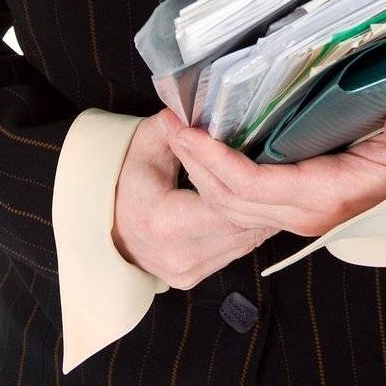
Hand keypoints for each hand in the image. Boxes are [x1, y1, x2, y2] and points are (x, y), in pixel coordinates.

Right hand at [111, 108, 278, 289]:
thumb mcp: (146, 143)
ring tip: (272, 183)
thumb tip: (193, 108)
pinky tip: (255, 204)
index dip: (243, 177)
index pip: (224, 201)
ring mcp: (187, 271)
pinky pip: (235, 251)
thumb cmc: (127, 181)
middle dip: (262, 197)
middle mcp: (179, 255)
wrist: (105, 225)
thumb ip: (172, 126)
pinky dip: (247, 227)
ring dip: (261, 213)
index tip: (260, 155)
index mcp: (165, 223)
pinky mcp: (194, 278)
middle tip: (281, 169)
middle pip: (242, 225)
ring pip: (245, 241)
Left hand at [165, 105, 385, 238]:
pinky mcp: (284, 208)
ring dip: (198, 170)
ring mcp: (289, 214)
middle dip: (194, 164)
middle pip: (228, 199)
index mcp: (320, 198)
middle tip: (170, 124)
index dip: (216, 162)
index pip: (253, 187)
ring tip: (178, 132)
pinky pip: (237, 201)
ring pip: (227, 204)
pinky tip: (202, 151)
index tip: (190, 132)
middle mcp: (299, 213)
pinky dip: (213, 177)